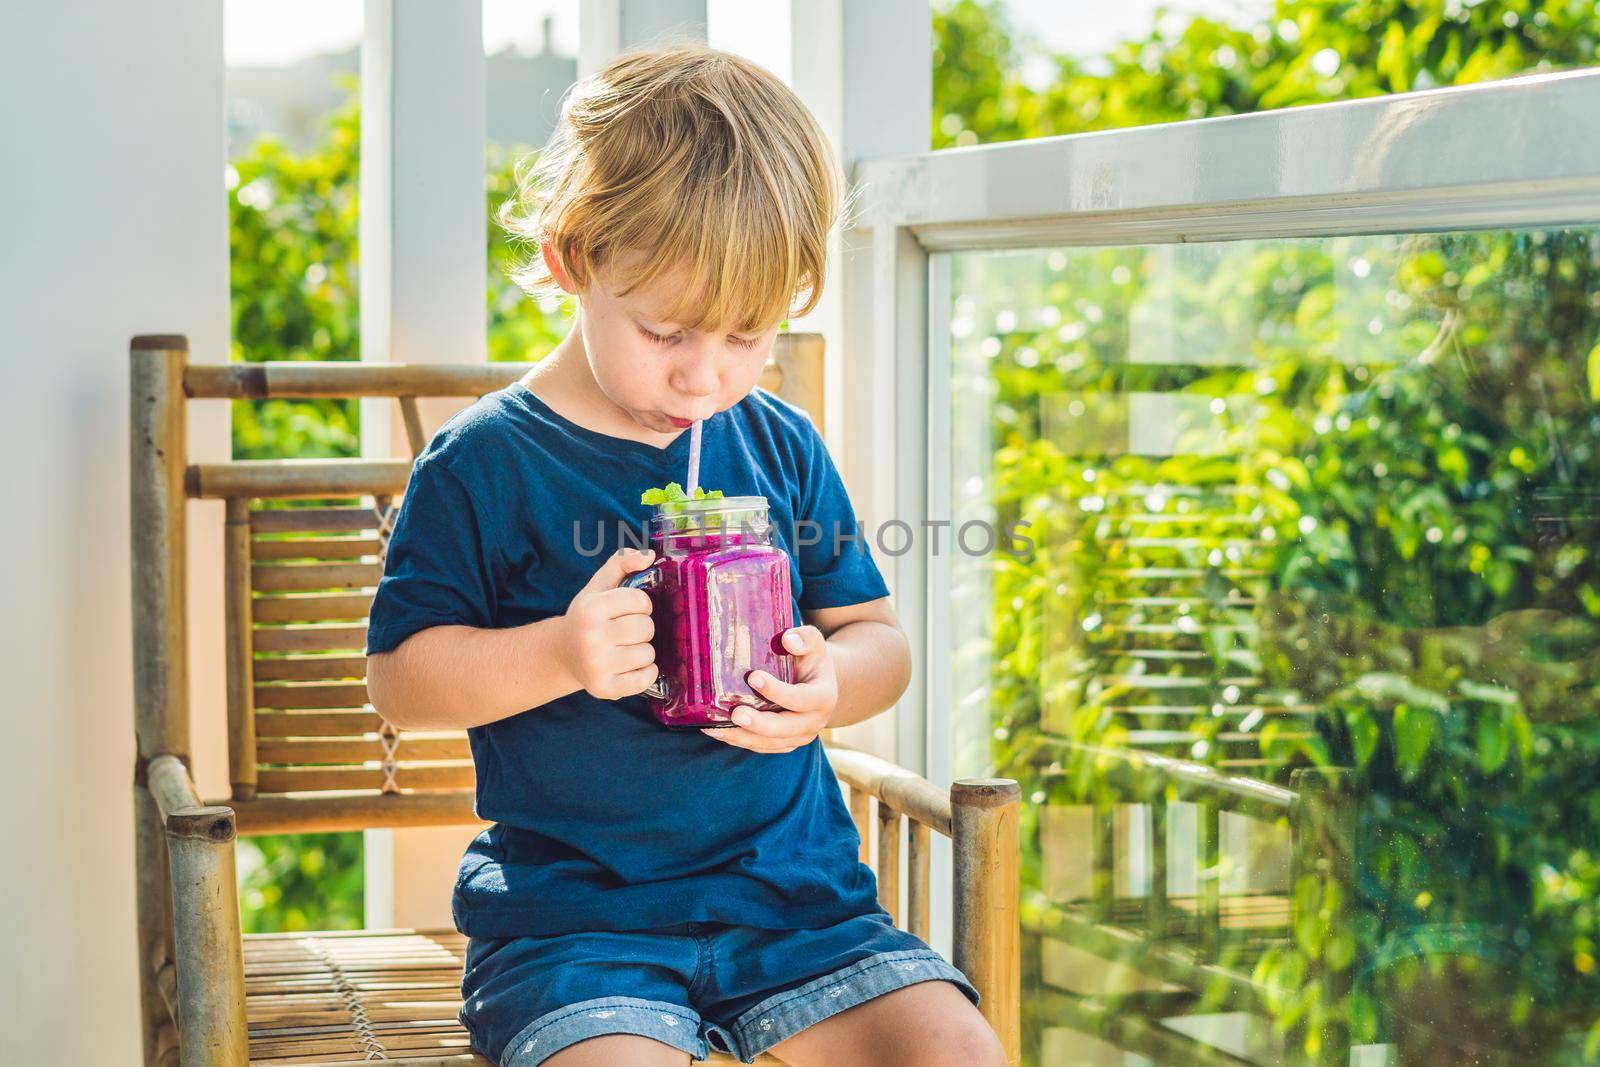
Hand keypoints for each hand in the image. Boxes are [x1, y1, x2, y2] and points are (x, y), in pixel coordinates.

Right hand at [555, 547, 657, 699]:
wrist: (563, 653)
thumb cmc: (588, 616)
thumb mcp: (599, 586)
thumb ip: (622, 563)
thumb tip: (649, 556)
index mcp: (591, 608)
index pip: (641, 601)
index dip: (642, 604)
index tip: (631, 609)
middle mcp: (591, 637)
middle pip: (646, 628)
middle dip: (643, 628)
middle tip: (629, 630)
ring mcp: (597, 665)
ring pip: (648, 654)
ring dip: (644, 650)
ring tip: (627, 648)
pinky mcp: (604, 688)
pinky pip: (645, 680)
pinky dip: (646, 673)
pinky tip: (633, 666)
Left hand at [701, 625, 837, 753]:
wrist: (818, 682)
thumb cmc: (810, 658)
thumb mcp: (813, 642)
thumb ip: (805, 637)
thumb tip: (787, 640)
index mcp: (824, 697)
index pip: (801, 698)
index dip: (778, 691)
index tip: (753, 676)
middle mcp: (814, 722)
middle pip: (785, 728)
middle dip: (759, 724)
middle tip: (735, 714)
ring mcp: (800, 736)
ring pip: (770, 743)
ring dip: (743, 737)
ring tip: (716, 729)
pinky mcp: (785, 743)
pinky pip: (762, 747)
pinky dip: (741, 741)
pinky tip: (719, 732)